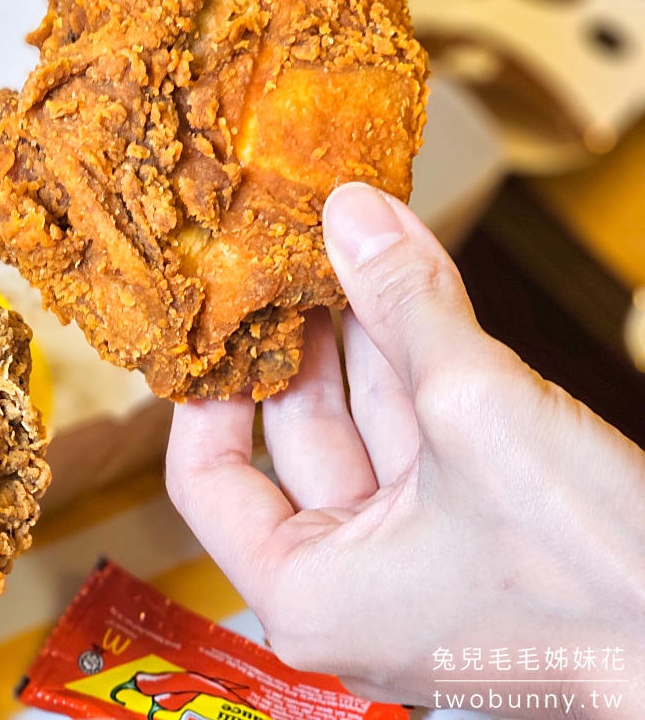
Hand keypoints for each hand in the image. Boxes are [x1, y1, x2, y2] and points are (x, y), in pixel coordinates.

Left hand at [166, 182, 644, 715]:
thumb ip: (404, 306)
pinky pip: (425, 446)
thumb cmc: (599, 583)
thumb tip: (353, 215)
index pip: (206, 479)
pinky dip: (422, 371)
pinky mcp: (472, 542)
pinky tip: (412, 292)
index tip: (217, 319)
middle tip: (291, 262)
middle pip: (296, 443)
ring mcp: (413, 565)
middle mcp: (348, 587)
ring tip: (352, 252)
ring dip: (369, 340)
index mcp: (307, 590)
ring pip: (369, 432)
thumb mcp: (477, 410)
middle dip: (303, 343)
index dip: (208, 388)